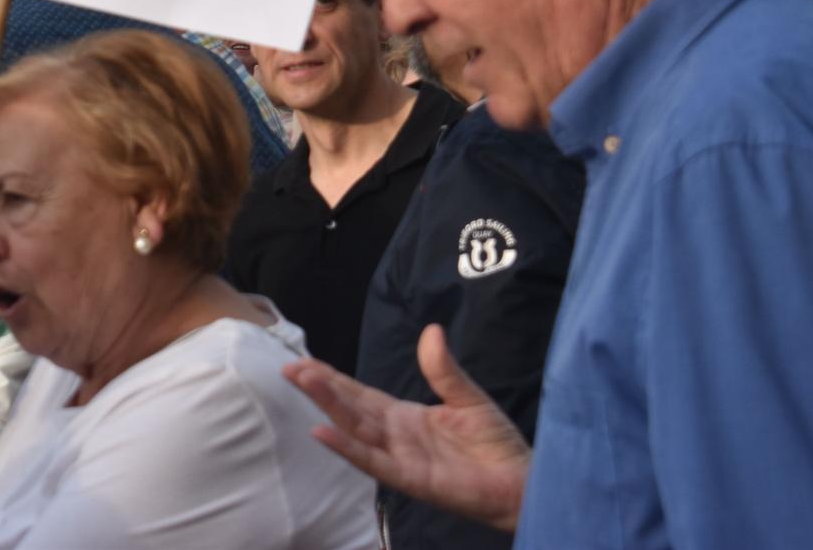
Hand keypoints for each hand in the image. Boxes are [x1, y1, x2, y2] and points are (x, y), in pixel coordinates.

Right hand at [281, 324, 529, 532]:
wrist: (522, 481)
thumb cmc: (496, 444)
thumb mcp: (468, 397)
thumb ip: (444, 369)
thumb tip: (431, 330)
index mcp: (403, 417)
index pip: (359, 395)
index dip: (332, 378)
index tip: (304, 361)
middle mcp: (394, 436)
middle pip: (349, 408)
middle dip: (320, 388)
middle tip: (289, 367)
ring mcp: (399, 458)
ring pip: (355, 429)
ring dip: (328, 407)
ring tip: (302, 383)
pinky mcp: (410, 479)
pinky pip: (373, 461)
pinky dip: (347, 448)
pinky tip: (322, 432)